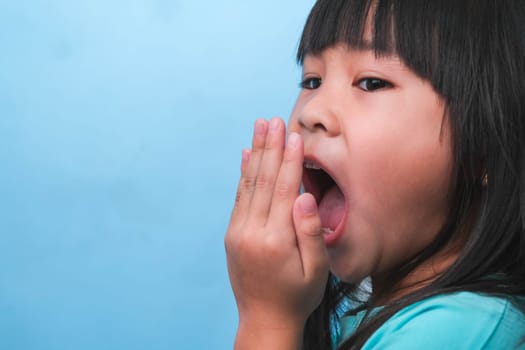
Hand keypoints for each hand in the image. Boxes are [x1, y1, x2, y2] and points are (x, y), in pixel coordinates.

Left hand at [225, 118, 328, 348]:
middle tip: (273, 120)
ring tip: (260, 127)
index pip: (284, 190)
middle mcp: (252, 232)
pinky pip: (239, 197)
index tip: (293, 135)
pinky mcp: (233, 234)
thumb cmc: (297, 296)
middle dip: (270, 148)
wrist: (264, 320)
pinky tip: (247, 155)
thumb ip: (310, 232)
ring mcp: (238, 232)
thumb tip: (303, 196)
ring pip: (249, 184)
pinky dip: (243, 174)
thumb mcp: (316, 271)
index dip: (290, 160)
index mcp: (276, 239)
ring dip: (256, 153)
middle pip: (264, 181)